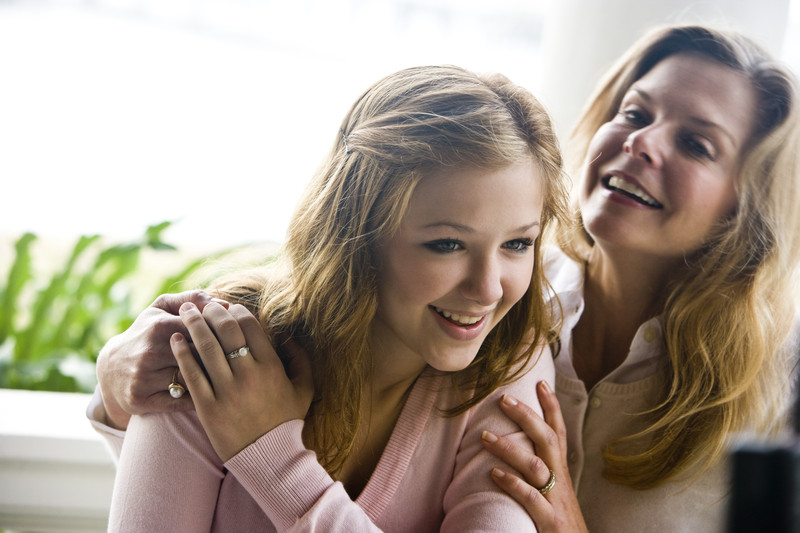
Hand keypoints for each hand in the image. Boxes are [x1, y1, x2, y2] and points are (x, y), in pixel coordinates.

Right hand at [96, 291, 227, 429]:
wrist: (111, 367)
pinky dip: (197, 399)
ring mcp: (143, 378)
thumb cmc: (148, 331)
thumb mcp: (163, 308)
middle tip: (237, 361)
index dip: (223, 334)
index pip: (204, 329)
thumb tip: (225, 303)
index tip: (235, 339)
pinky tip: (209, 394)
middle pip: (200, 356)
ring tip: (226, 377)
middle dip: (220, 358)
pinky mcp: (140, 401)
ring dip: (211, 380)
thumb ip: (193, 298)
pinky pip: (179, 402)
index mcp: (159, 327)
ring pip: (192, 381)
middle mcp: (149, 353)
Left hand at [171, 302, 313, 461]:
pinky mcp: (208, 407)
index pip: (250, 327)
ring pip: (206, 348)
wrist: (268, 456)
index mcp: (272, 367)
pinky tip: (175, 340)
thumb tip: (286, 334)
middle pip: (226, 332)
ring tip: (185, 312)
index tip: (228, 307)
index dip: (237, 311)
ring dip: (194, 325)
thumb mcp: (304, 388)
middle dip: (212, 312)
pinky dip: (182, 353)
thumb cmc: (286, 420)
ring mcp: (227, 392)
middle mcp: (249, 376)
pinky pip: (192, 374)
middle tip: (202, 303)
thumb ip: (300, 358)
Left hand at [481, 381, 587, 532]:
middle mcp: (560, 480)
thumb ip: (542, 470)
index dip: (551, 407)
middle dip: (527, 416)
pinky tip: (493, 473)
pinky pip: (530, 498)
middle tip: (503, 398)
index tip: (540, 382)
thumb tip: (519, 448)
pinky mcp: (549, 521)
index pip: (558, 432)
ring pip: (534, 465)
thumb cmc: (561, 521)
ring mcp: (555, 499)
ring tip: (484, 436)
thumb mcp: (555, 491)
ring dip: (509, 448)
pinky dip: (512, 483)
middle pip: (547, 439)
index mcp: (561, 471)